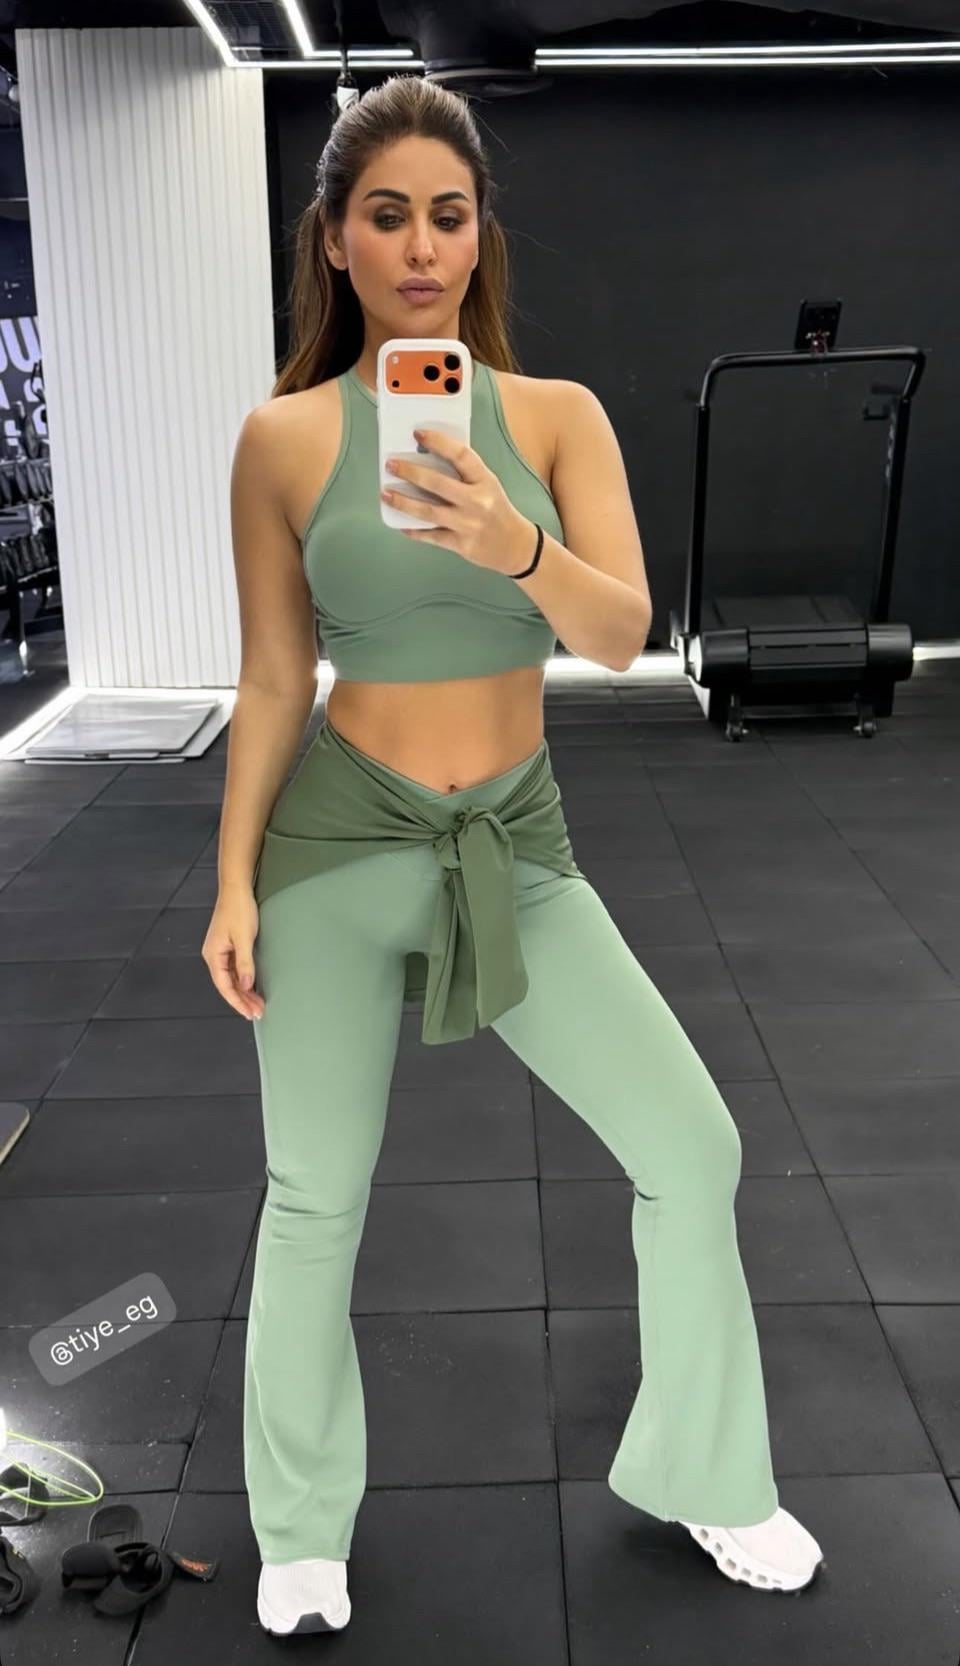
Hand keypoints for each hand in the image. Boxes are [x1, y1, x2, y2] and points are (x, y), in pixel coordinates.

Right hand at [202, 890, 264, 1021]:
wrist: (236, 888)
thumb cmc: (238, 909)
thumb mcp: (244, 938)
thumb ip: (244, 963)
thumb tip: (245, 985)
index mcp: (213, 955)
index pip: (224, 986)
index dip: (238, 1001)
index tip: (250, 1012)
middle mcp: (214, 955)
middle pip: (227, 985)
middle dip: (242, 1000)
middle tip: (258, 1012)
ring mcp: (220, 951)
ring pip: (231, 979)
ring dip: (244, 992)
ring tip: (258, 1004)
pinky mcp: (228, 947)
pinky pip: (234, 970)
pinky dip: (244, 980)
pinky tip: (252, 988)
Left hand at [381, 427, 533, 575]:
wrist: (515, 546)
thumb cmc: (496, 510)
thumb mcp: (488, 485)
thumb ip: (464, 474)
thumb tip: (426, 458)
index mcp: (485, 480)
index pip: (460, 455)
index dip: (438, 442)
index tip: (418, 434)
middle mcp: (477, 501)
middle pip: (438, 483)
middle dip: (410, 472)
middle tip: (391, 464)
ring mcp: (468, 524)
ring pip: (429, 512)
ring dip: (403, 502)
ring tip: (385, 493)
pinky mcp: (461, 544)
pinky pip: (431, 536)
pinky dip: (414, 531)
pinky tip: (400, 524)